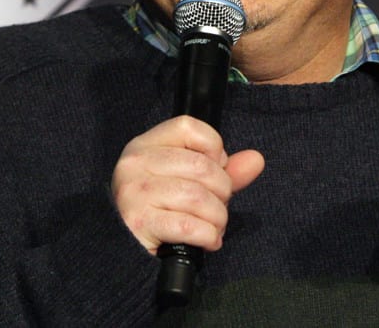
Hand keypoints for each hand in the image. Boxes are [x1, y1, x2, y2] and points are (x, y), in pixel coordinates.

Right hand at [111, 115, 264, 254]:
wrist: (123, 251)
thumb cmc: (158, 210)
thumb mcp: (187, 181)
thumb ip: (223, 170)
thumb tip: (256, 159)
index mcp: (145, 146)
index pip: (188, 127)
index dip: (214, 147)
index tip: (216, 169)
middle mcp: (135, 164)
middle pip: (200, 165)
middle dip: (222, 191)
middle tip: (218, 206)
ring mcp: (134, 193)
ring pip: (198, 197)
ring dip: (218, 218)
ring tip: (214, 226)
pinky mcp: (138, 223)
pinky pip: (189, 226)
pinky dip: (208, 236)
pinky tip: (207, 240)